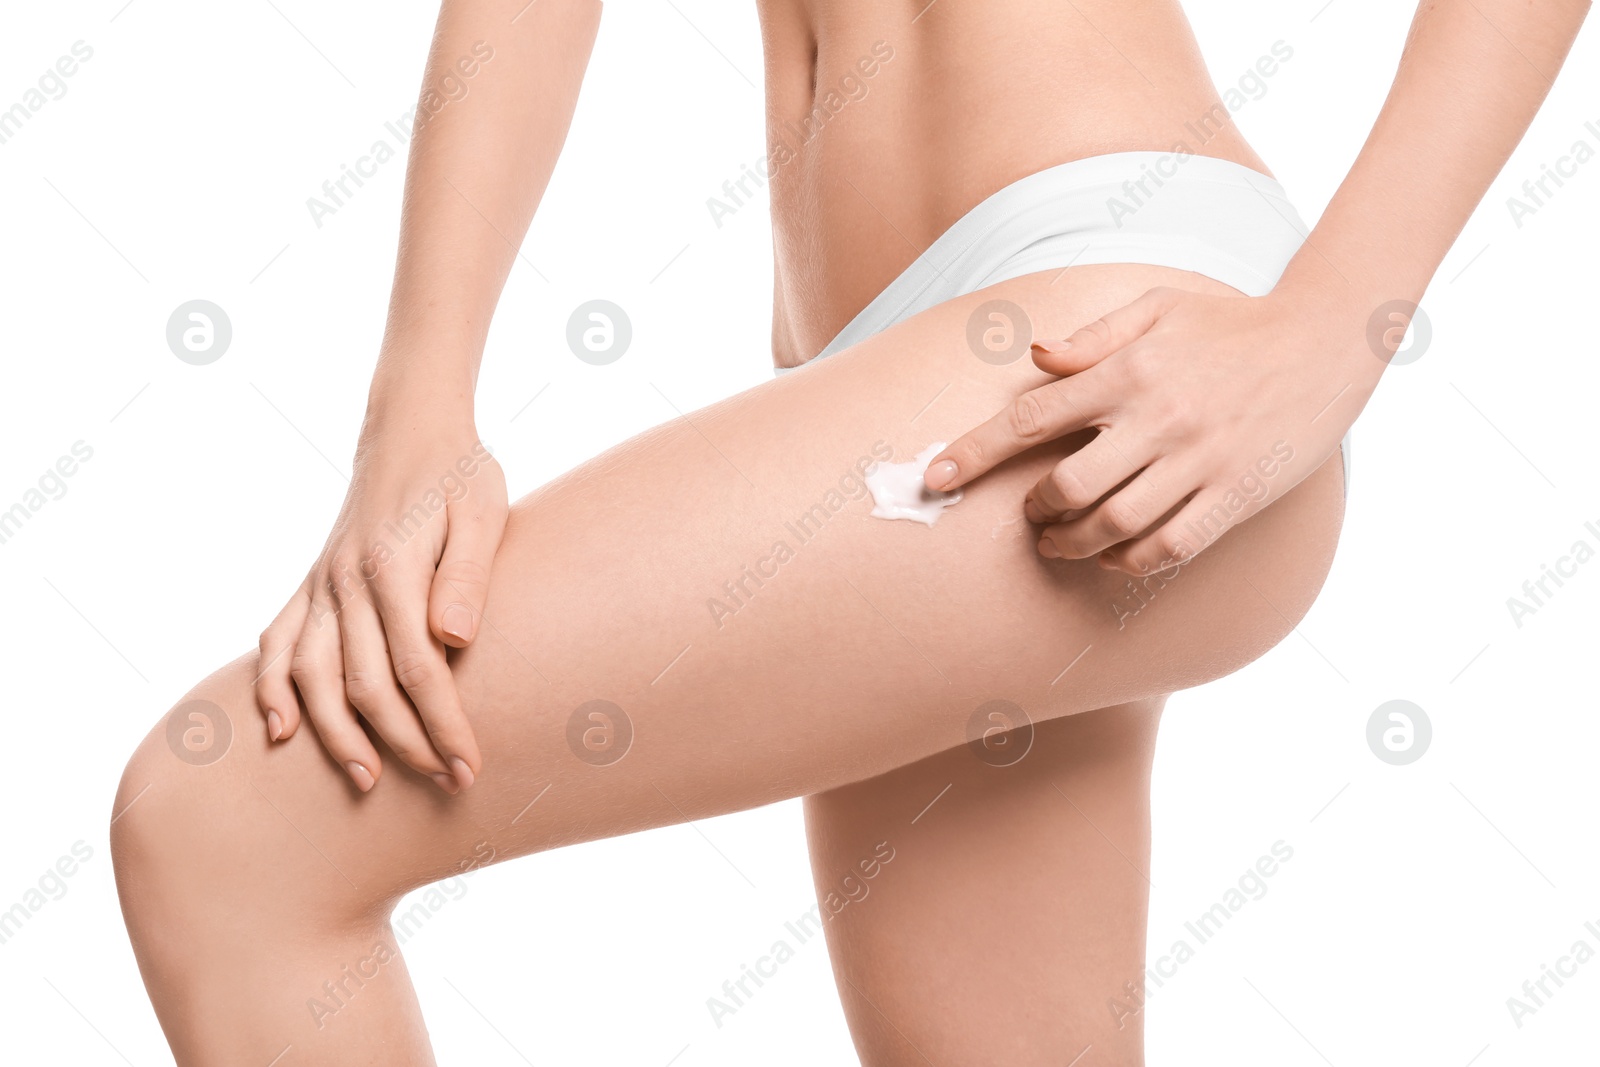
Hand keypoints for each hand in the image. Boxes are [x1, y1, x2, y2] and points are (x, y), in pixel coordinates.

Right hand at [254, 404, 506, 793]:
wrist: (412, 429)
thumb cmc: (460, 474)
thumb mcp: (483, 512)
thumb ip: (466, 575)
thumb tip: (456, 639)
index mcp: (392, 568)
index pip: (418, 670)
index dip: (444, 724)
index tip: (471, 766)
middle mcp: (346, 582)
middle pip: (365, 685)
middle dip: (405, 743)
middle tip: (447, 783)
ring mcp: (321, 584)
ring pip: (312, 675)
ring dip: (335, 734)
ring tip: (365, 780)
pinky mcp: (311, 584)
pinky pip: (278, 642)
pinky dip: (272, 688)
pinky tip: (280, 731)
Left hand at [924, 285, 1372, 573]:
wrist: (1326, 340)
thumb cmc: (1231, 324)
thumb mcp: (1158, 309)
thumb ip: (1092, 336)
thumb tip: (1034, 355)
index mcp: (1129, 371)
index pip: (1032, 418)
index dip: (974, 452)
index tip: (935, 477)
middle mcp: (1157, 418)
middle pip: (1066, 487)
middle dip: (1034, 511)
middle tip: (1031, 515)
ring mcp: (1198, 461)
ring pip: (1112, 526)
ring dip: (1072, 544)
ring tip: (1059, 543)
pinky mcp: (1234, 495)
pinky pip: (1169, 546)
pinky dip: (1130, 560)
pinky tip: (1115, 555)